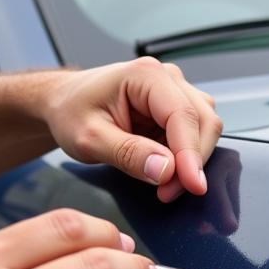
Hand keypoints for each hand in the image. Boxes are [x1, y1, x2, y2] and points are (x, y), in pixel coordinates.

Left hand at [45, 57, 222, 201]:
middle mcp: (166, 78)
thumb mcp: (89, 139)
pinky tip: (162, 171)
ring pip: (204, 128)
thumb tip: (166, 170)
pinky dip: (184, 158)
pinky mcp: (174, 109)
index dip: (191, 154)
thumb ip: (128, 154)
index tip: (193, 185)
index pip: (182, 115)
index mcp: (145, 75)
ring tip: (162, 184)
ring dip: (191, 161)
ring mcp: (174, 92)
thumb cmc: (71, 112)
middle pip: (203, 121)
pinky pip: (193, 135)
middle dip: (193, 162)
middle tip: (168, 192)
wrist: (63, 104)